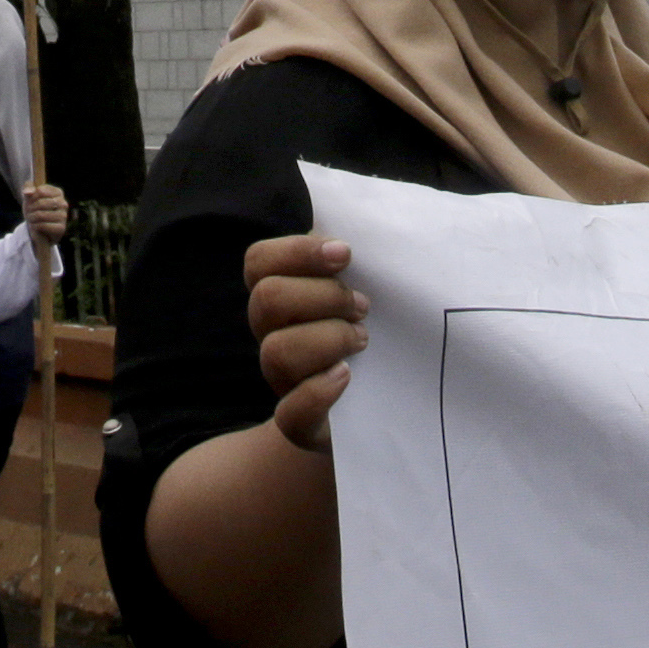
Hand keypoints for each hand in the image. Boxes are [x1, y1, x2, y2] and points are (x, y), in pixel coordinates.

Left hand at [19, 181, 70, 242]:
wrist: (38, 227)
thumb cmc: (35, 208)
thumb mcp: (29, 196)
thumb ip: (28, 187)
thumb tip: (28, 192)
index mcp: (58, 192)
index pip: (40, 191)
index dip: (30, 197)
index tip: (29, 201)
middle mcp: (63, 203)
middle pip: (40, 203)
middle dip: (30, 208)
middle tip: (28, 212)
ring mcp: (63, 216)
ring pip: (40, 215)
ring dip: (31, 218)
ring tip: (31, 219)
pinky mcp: (60, 228)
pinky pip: (42, 225)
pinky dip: (34, 226)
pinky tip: (35, 226)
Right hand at [244, 231, 365, 454]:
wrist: (388, 405)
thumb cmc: (381, 334)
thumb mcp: (374, 289)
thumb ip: (367, 258)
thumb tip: (379, 223)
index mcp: (281, 296)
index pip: (260, 262)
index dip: (298, 252)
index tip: (346, 254)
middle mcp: (272, 335)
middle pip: (267, 300)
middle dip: (322, 296)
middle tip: (363, 306)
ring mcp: (283, 381)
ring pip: (276, 352)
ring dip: (328, 338)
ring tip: (363, 339)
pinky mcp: (302, 424)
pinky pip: (290, 414)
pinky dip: (318, 392)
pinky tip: (348, 377)